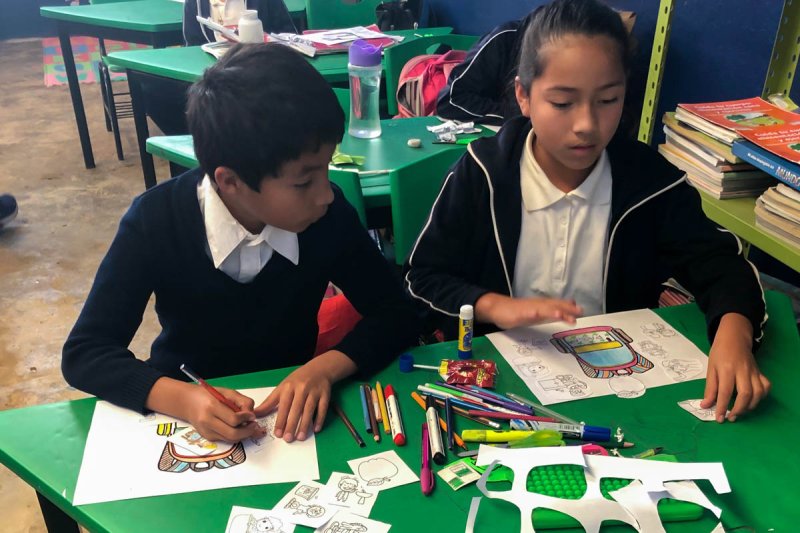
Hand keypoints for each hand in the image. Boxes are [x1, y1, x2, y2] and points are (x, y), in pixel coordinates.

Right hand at [146, 378, 261, 441]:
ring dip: (243, 435)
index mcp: (212, 407)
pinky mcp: (208, 437)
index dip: (247, 419)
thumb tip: (252, 415)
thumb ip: (242, 402)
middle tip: (254, 425)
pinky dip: (235, 435)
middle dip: (248, 431)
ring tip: (248, 426)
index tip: (252, 416)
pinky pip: (226, 439)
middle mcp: (208, 422)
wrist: (188, 402)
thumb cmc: (209, 395)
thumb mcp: (227, 392)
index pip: (234, 420)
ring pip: (231, 439)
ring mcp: (207, 432)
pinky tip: (238, 428)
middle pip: (233, 434)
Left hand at [255, 350, 356, 442]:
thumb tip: (255, 414)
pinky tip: (316, 429)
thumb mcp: (282, 388)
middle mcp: (302, 389)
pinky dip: (319, 419)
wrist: (318, 369)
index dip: (281, 420)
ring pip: (309, 409)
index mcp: (289, 387)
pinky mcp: (325, 394)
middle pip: (296, 409)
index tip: (277, 434)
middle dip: (292, 424)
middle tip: (288, 439)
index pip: (284, 406)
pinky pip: (322, 408)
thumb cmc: (297, 380)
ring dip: (305, 424)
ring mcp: (314, 391)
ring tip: (300, 437)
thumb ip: (269, 402)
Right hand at [475, 293, 582, 329]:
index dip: (569, 307)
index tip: (581, 310)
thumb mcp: (537, 311)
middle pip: (553, 306)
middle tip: (578, 312)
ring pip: (541, 309)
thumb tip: (566, 308)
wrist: (497, 307)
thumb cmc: (517, 311)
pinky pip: (525, 313)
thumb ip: (551, 310)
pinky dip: (531, 313)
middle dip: (565, 309)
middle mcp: (537, 305)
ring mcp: (527, 309)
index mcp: (542, 306)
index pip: (557, 305)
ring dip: (551, 311)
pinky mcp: (517, 314)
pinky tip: (535, 314)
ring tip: (561, 314)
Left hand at [701, 313, 770, 421]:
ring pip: (758, 392)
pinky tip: (753, 400)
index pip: (724, 391)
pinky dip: (761, 396)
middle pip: (745, 393)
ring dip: (750, 406)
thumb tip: (705, 405)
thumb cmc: (719, 353)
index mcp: (726, 369)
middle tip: (731, 417)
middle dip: (738, 409)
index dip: (722, 407)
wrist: (734, 338)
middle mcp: (742, 371)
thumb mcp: (710, 368)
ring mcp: (754, 372)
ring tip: (740, 411)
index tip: (719, 418)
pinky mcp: (760, 372)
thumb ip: (710, 388)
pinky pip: (766, 386)